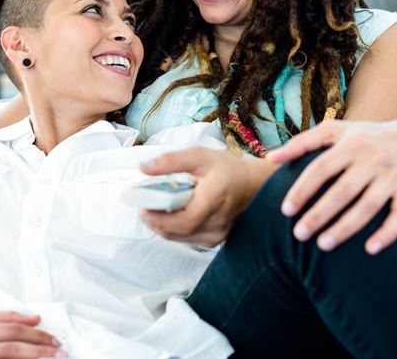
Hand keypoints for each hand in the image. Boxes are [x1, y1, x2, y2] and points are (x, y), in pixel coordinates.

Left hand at [139, 148, 270, 246]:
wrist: (254, 184)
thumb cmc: (228, 169)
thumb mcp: (200, 156)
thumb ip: (171, 161)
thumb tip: (143, 168)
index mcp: (214, 201)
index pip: (182, 221)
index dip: (158, 218)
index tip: (142, 207)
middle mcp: (217, 224)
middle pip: (176, 232)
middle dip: (155, 221)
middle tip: (143, 205)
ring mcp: (218, 236)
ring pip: (180, 238)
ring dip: (163, 226)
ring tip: (154, 209)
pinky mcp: (216, 241)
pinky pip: (188, 239)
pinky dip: (175, 230)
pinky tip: (170, 216)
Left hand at [266, 119, 396, 254]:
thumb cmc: (362, 138)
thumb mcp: (333, 131)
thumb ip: (301, 143)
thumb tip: (269, 158)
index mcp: (351, 144)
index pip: (321, 168)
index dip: (302, 190)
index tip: (285, 211)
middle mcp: (373, 159)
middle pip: (343, 190)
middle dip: (320, 214)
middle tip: (299, 235)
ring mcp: (394, 176)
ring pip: (369, 205)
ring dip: (346, 227)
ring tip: (324, 245)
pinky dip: (388, 233)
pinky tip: (369, 249)